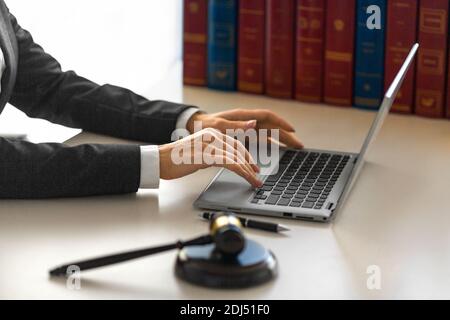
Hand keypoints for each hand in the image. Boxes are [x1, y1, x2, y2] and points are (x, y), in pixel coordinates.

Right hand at [159, 128, 262, 186]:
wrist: (160, 160)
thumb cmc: (176, 159)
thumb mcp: (199, 151)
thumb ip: (212, 153)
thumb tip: (225, 161)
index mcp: (211, 132)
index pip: (235, 143)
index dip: (246, 155)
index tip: (253, 166)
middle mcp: (213, 135)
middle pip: (238, 149)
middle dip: (250, 164)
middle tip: (258, 175)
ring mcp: (210, 144)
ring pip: (237, 157)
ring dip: (249, 171)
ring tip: (255, 181)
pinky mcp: (208, 155)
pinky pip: (231, 163)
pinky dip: (242, 172)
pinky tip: (247, 178)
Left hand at [186, 108, 303, 148]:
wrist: (194, 126)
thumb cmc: (204, 125)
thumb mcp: (218, 125)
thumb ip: (236, 125)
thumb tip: (255, 124)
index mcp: (243, 116)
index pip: (267, 117)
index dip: (281, 123)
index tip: (292, 130)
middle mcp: (247, 122)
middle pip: (272, 127)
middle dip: (286, 135)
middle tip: (299, 146)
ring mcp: (246, 129)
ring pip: (269, 134)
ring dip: (281, 141)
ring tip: (294, 149)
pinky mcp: (243, 137)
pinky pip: (261, 140)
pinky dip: (271, 145)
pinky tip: (278, 151)